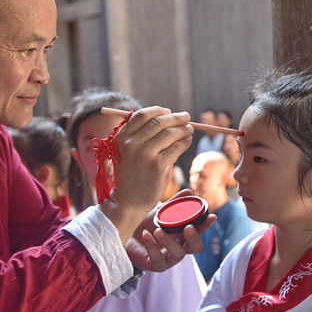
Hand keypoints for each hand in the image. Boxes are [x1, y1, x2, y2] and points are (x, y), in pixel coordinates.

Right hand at [100, 107, 193, 243]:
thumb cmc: (130, 175)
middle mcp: (131, 143)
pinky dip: (185, 142)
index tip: (168, 112)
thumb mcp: (125, 153)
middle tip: (186, 117)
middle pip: (158, 122)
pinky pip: (177, 147)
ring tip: (189, 129)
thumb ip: (138, 136)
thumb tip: (164, 119)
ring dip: (183, 129)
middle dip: (175, 117)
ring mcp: (145, 154)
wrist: (128, 201)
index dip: (158, 110)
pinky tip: (188, 141)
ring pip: (170, 133)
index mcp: (122, 138)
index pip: (142, 115)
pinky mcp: (158, 165)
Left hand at [126, 189, 216, 271]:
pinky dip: (152, 246)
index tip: (211, 216)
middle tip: (188, 227)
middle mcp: (180, 247)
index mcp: (183, 234)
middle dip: (194, 238)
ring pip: (178, 254)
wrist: (125, 235)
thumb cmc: (145, 224)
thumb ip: (174, 203)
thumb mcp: (160, 212)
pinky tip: (146, 235)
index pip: (199, 231)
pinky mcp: (156, 265)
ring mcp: (169, 258)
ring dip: (169, 241)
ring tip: (157, 230)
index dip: (206, 225)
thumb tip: (189, 191)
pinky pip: (158, 259)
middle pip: (196, 248)